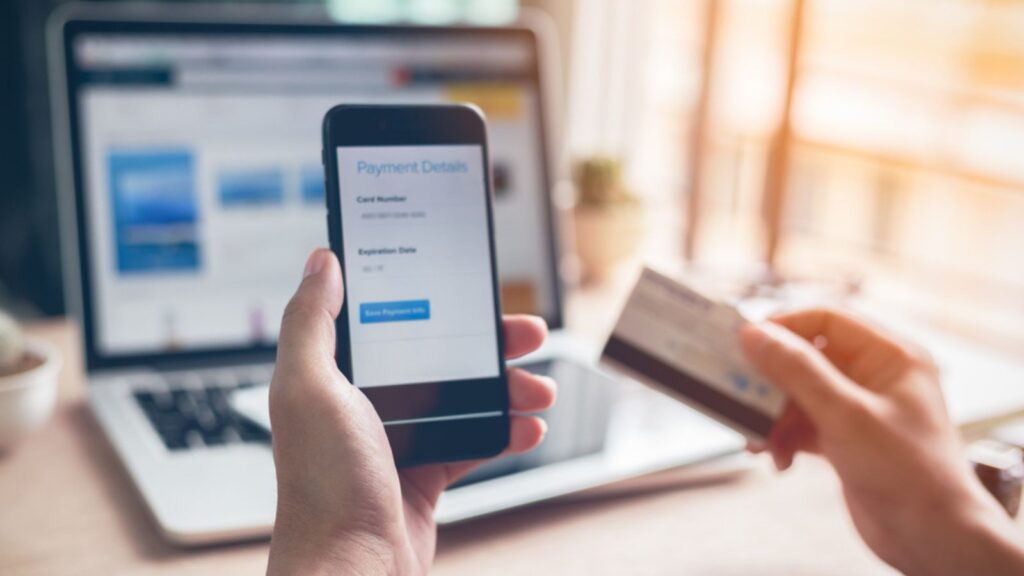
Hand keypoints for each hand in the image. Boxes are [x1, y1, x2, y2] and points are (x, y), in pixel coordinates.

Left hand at [267, 249, 555, 574]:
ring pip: (462, 397)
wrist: (353, 570)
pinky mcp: (423, 474)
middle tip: (528, 333)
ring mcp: (397, 440)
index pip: (388, 318)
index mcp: (334, 375)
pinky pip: (473, 441)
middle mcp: (364, 403)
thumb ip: (311, 321)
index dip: (431, 297)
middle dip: (487, 344)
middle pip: (437, 355)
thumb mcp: (309, 388)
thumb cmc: (324, 485)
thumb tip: (322, 260)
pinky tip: (530, 427)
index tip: (468, 284)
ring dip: (506, 389)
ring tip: (540, 389)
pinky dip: (504, 432)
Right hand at [740, 308, 1023, 574]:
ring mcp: (861, 410)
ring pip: (800, 395)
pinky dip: (786, 439)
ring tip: (759, 440)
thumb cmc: (908, 472)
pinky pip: (804, 425)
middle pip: (808, 359)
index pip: (827, 320)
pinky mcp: (847, 440)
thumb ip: (797, 370)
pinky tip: (779, 458)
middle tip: (740, 394)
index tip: (745, 342)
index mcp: (890, 357)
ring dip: (775, 417)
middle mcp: (876, 377)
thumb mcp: (844, 414)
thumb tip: (754, 334)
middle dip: (773, 383)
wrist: (932, 538)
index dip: (784, 327)